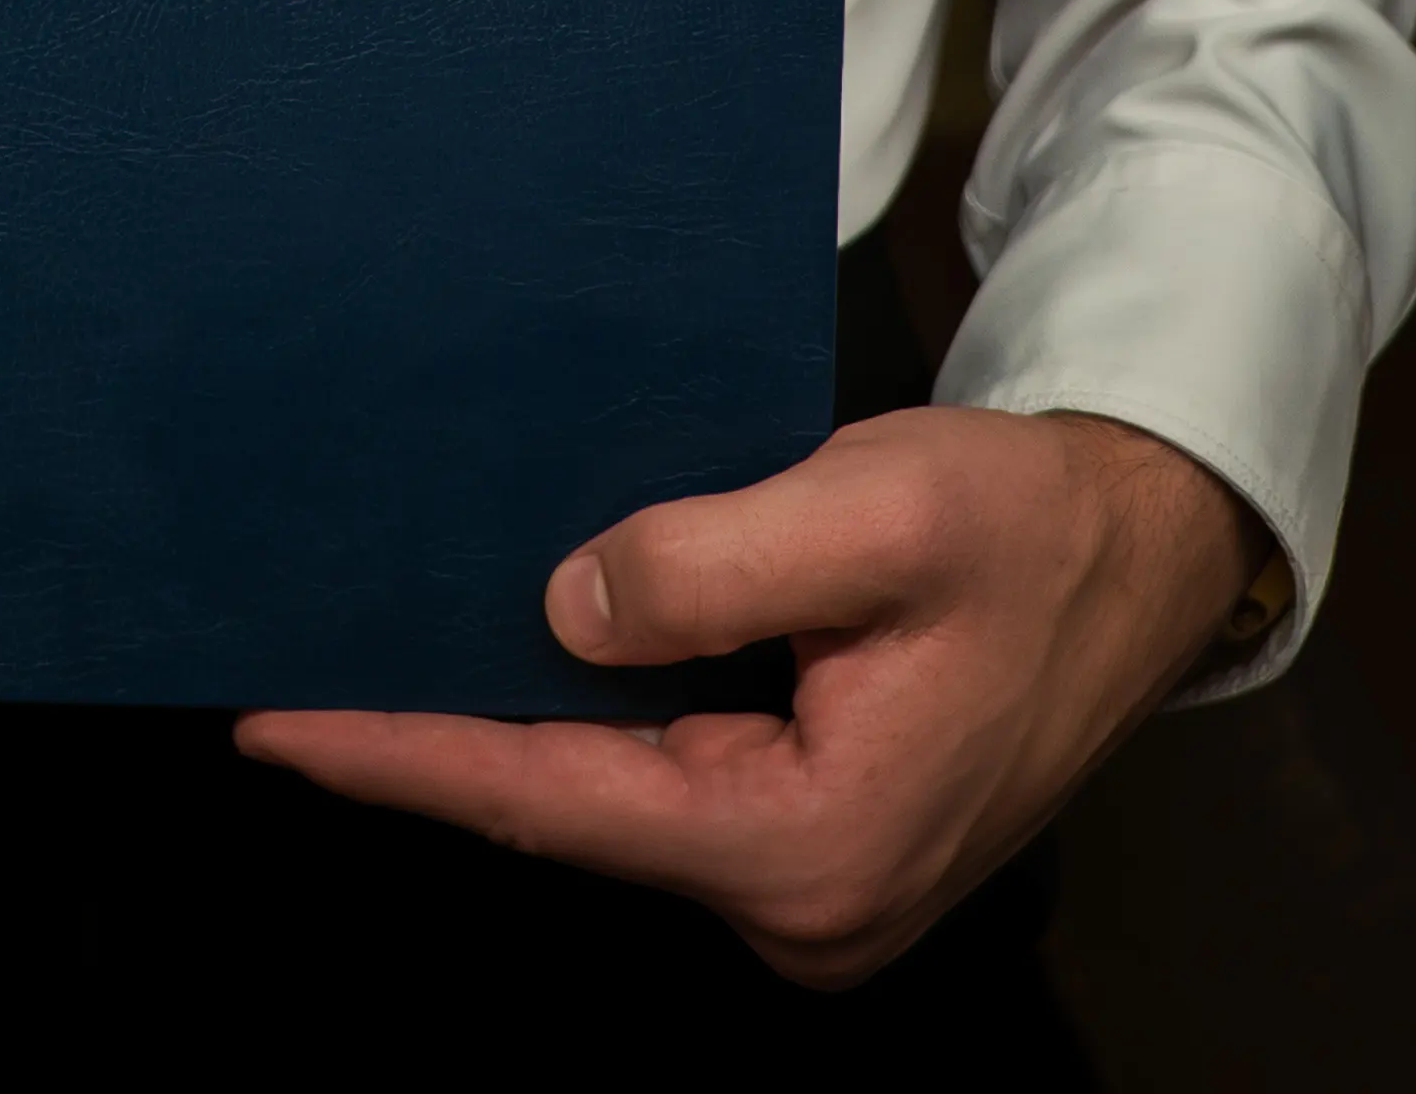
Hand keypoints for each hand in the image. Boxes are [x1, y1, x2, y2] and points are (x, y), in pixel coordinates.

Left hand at [240, 404, 1264, 982]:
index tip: (274, 724)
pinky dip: (587, 723)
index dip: (402, 755)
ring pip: (616, 797)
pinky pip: (668, 782)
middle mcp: (802, 906)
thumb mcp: (872, 508)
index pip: (553, 799)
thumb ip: (711, 563)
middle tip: (292, 665)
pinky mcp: (817, 845)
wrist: (1141, 554)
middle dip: (435, 737)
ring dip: (510, 724)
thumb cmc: (1023, 525)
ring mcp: (812, 890)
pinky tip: (516, 657)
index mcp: (806, 846)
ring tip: (374, 647)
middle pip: (572, 811)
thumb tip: (562, 606)